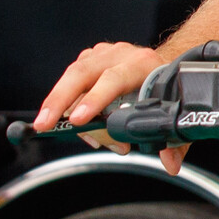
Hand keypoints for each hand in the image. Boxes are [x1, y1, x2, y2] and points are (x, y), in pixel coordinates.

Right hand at [35, 42, 186, 173]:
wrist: (168, 64)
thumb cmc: (167, 90)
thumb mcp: (173, 113)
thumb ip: (174, 142)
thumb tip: (170, 164)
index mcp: (143, 64)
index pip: (114, 79)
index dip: (94, 100)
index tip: (79, 120)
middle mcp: (121, 55)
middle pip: (82, 73)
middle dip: (60, 101)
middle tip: (44, 125)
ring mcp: (103, 55)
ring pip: (72, 76)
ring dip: (59, 105)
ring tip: (52, 128)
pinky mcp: (91, 59)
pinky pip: (72, 80)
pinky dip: (66, 102)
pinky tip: (70, 121)